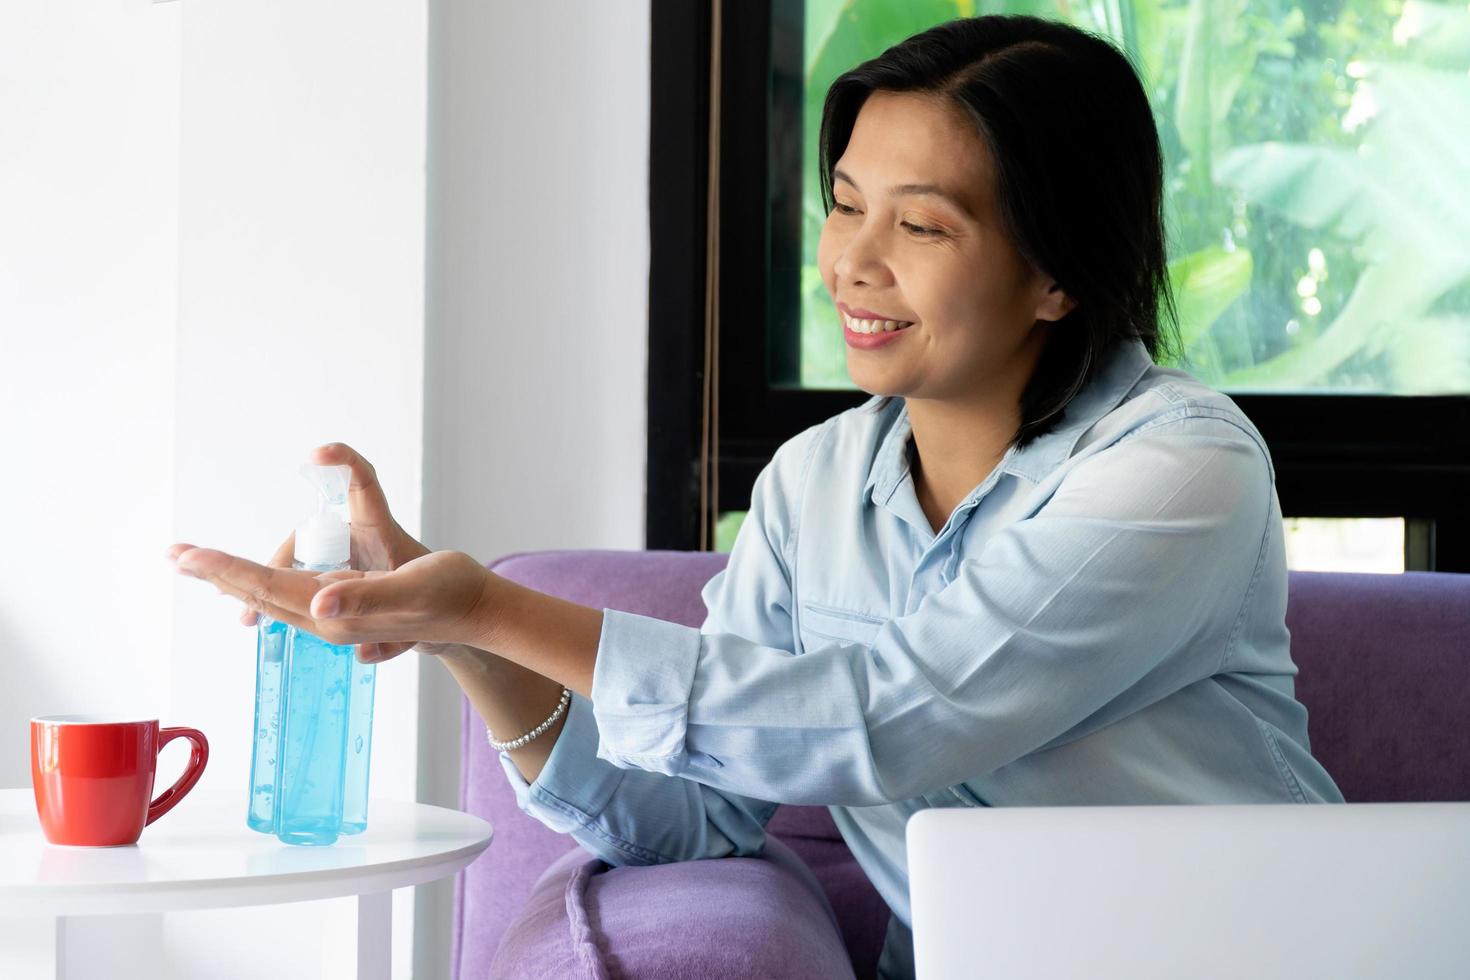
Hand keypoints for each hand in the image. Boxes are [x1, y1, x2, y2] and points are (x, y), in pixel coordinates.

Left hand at [167, 548, 492, 661]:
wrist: (476, 616)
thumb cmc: (450, 594)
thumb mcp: (413, 589)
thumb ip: (367, 596)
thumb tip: (321, 601)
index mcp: (338, 610)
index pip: (267, 586)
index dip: (224, 568)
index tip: (185, 555)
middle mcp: (330, 619)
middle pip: (261, 594)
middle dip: (217, 573)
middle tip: (176, 555)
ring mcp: (338, 620)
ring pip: (275, 599)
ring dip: (237, 582)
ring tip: (206, 568)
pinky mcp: (350, 615)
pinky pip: (295, 601)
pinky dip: (266, 591)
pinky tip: (254, 593)